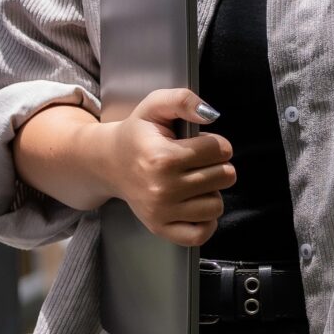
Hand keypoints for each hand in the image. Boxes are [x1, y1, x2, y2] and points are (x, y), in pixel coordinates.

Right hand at [93, 86, 234, 245]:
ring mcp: (161, 212)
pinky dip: (205, 220)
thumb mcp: (155, 105)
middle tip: (194, 161)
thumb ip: (183, 100)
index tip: (199, 143)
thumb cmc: (138, 133)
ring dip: (210, 190)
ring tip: (192, 180)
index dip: (215, 142)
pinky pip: (201, 234)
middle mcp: (162, 189)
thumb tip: (211, 114)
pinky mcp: (160, 228)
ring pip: (217, 204)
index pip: (220, 149)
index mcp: (164, 158)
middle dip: (215, 164)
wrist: (109, 162)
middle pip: (224, 176)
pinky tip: (195, 203)